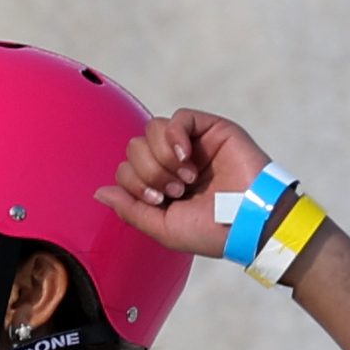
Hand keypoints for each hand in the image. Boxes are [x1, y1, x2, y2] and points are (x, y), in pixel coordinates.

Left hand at [94, 108, 276, 258]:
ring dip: (162, 157)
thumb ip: (130, 209)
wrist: (250, 222)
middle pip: (135, 147)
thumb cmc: (211, 232)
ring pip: (152, 129)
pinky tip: (186, 157)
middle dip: (148, 172)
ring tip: (186, 178)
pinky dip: (175, 137)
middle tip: (174, 191)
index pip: (126, 169)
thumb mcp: (162, 227)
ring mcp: (192, 144)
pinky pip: (178, 117)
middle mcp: (173, 163)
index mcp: (161, 186)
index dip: (134, 183)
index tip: (160, 201)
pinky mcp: (210, 128)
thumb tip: (99, 192)